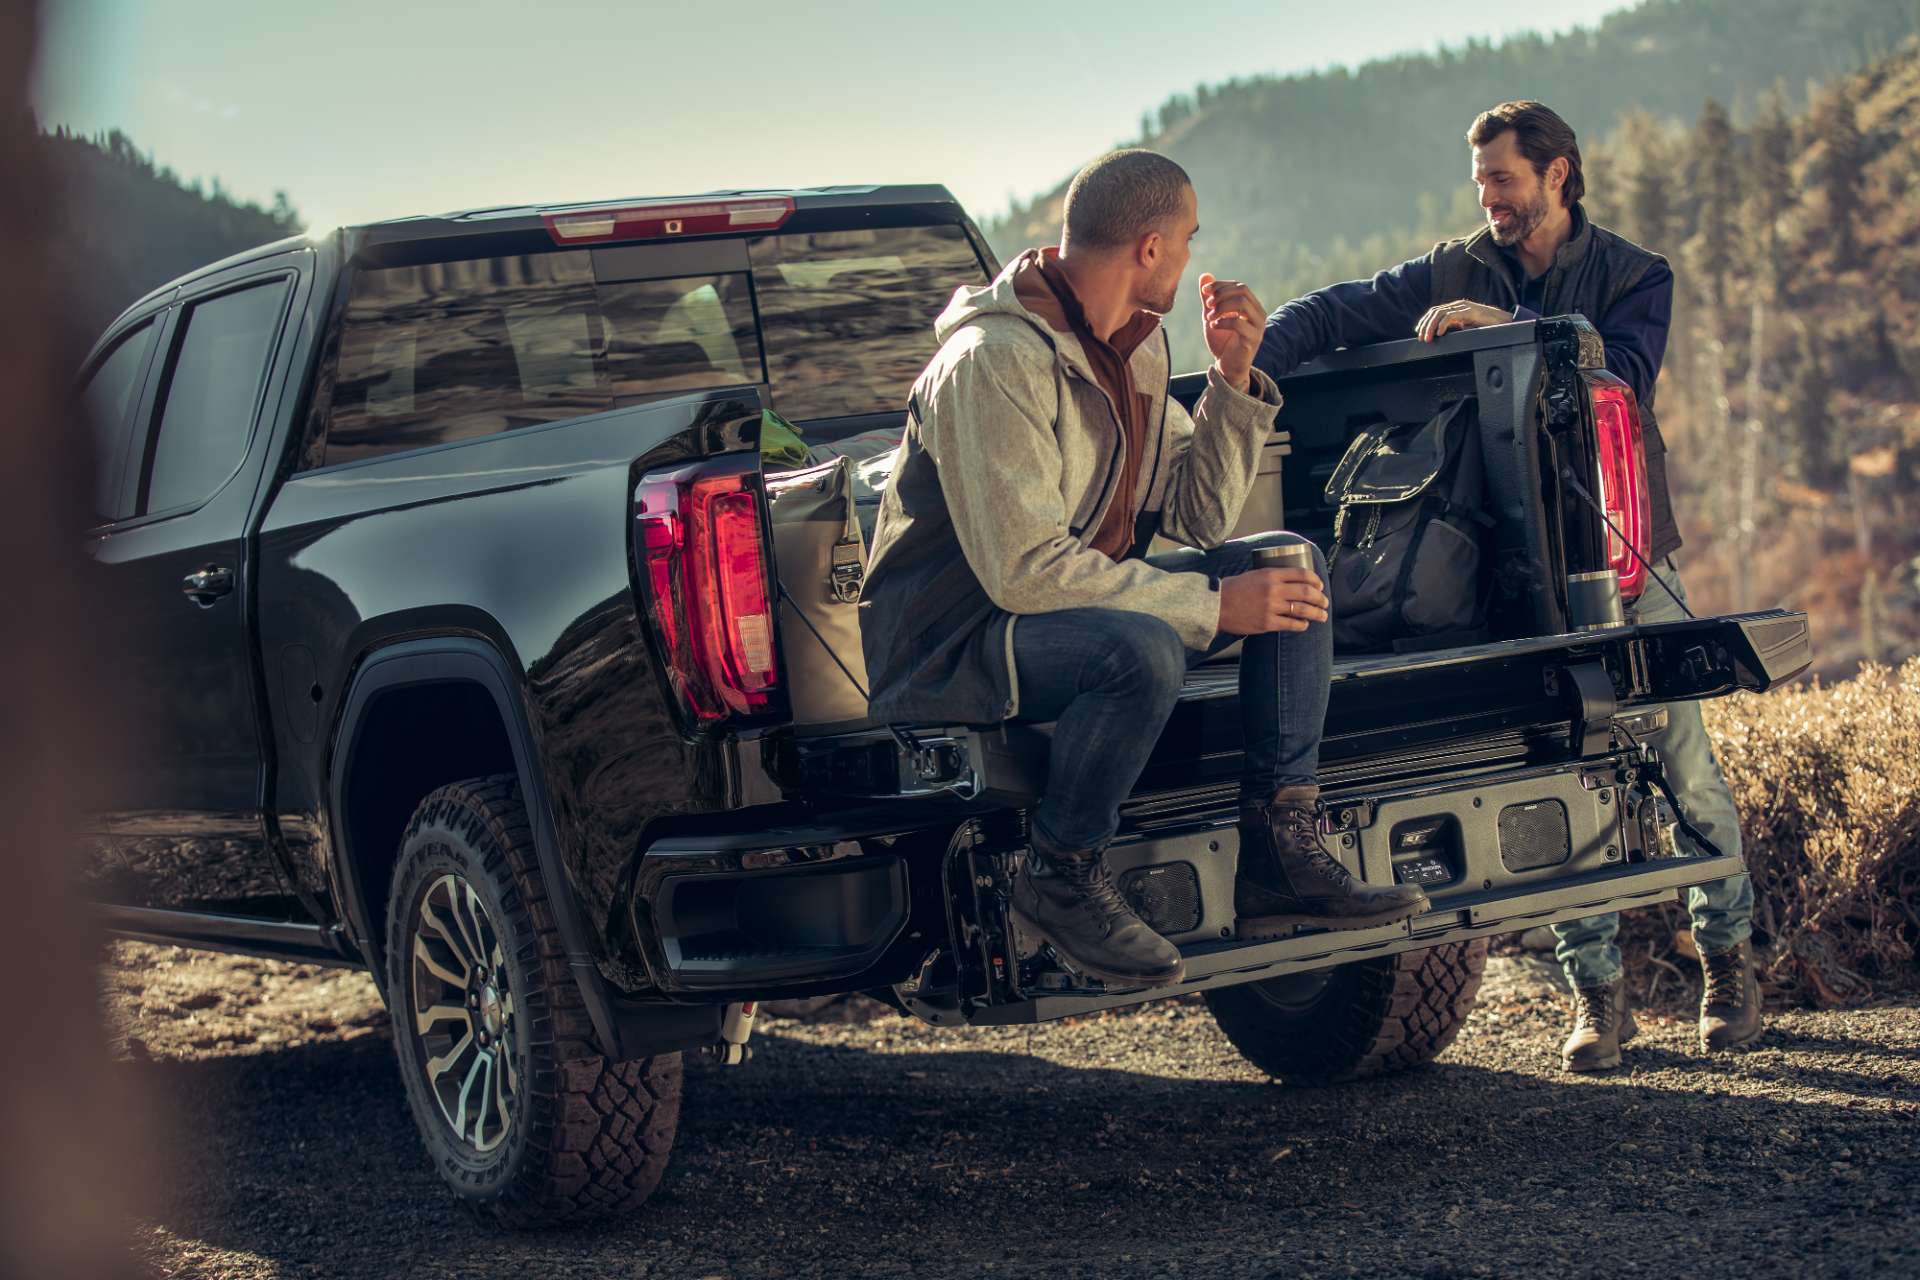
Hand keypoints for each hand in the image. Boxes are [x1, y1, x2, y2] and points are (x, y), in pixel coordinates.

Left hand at [1199, 272, 1265, 389]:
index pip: (1239, 286)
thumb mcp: (1212, 316)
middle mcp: (1258, 314)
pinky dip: (1222, 322)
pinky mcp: (1252, 340)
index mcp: (1252, 306)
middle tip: (1207, 304)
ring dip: (1221, 307)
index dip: (1221, 285)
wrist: (1227, 367)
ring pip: (1242, 303)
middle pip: (1243, 290)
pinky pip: (1238, 323)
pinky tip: (1213, 326)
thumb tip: (1205, 275)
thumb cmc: (1222, 342)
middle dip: (1221, 294)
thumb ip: (1209, 298)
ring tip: (1209, 317)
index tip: (1205, 292)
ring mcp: (1258, 327)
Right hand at [1217, 567, 1329, 635]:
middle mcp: (1273, 590)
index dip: (1315, 580)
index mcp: (1271, 574)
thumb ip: (1272, 577)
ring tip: (1321, 616)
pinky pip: (1291, 624)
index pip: (1302, 574)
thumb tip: (1292, 583)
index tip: (1320, 586)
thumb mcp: (1254, 575)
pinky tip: (1304, 624)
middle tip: (1325, 603)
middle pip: (1307, 593)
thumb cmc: (1234, 589)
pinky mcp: (1267, 623)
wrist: (1216, 605)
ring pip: (1303, 610)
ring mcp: (1271, 607)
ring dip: (1316, 613)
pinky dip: (1301, 625)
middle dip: (1321, 599)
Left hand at [1415, 299, 1511, 342]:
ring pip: (1440, 313)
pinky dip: (1442, 325)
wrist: (1503, 321)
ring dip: (1431, 326)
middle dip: (1425, 325)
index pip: (1435, 311)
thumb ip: (1455, 326)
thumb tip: (1441, 333)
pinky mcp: (1469, 311)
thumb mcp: (1466, 325)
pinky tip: (1440, 333)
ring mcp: (1463, 307)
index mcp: (1456, 308)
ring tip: (1428, 338)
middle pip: (1434, 312)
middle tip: (1421, 338)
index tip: (1419, 331)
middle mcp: (1458, 305)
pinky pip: (1451, 316)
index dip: (1425, 320)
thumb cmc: (1486, 325)